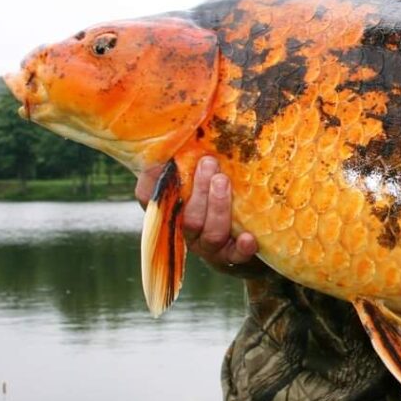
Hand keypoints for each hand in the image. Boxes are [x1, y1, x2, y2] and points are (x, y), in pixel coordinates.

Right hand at [135, 157, 262, 276]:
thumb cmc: (218, 193)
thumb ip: (186, 160)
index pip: (151, 202)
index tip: (163, 164)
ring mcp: (209, 247)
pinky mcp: (232, 258)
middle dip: (199, 190)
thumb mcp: (200, 174)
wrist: (248, 232)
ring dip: (218, 207)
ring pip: (210, 234)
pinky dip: (241, 248)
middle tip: (209, 163)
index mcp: (173, 211)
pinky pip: (235, 257)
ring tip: (224, 181)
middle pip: (189, 218)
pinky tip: (249, 237)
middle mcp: (187, 233)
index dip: (153, 186)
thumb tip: (175, 142)